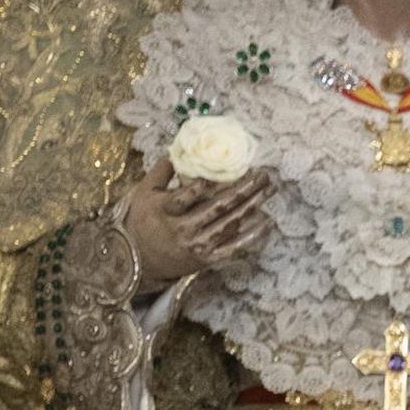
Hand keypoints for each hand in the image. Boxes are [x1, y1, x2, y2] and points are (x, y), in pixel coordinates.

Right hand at [122, 158, 273, 295]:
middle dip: (244, 189)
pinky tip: (266, 222)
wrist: (140, 261)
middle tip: (263, 174)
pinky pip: (233, 248)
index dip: (202, 186)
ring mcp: (197, 246)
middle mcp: (183, 230)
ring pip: (230, 225)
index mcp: (166, 210)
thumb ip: (162, 170)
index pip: (185, 197)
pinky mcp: (207, 260)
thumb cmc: (143, 221)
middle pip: (218, 208)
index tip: (222, 171)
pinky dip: (251, 236)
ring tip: (269, 190)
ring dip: (252, 207)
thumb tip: (180, 148)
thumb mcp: (144, 192)